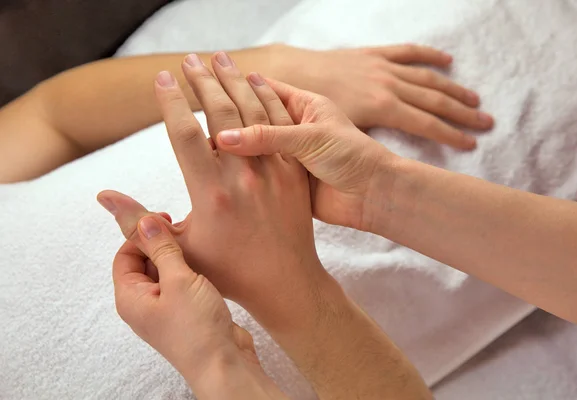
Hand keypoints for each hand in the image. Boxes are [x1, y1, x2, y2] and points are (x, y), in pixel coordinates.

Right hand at [98, 52, 328, 325]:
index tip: (162, 78)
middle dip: (203, 81)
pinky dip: (269, 100)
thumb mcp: (179, 248)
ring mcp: (273, 171)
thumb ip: (139, 222)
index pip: (185, 133)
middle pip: (220, 113)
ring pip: (253, 112)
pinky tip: (259, 82)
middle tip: (190, 59)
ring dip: (236, 81)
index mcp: (211, 192)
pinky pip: (281, 127)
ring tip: (221, 59)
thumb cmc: (228, 271)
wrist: (284, 283)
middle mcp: (242, 175)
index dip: (171, 102)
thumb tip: (103, 197)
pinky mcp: (294, 173)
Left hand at [109, 213, 286, 398]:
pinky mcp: (185, 312)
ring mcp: (165, 309)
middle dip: (161, 244)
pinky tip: (207, 266)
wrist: (224, 363)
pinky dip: (190, 271)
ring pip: (165, 272)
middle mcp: (143, 304)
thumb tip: (142, 220)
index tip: (165, 219)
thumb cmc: (196, 327)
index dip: (141, 234)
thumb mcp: (178, 279)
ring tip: (198, 248)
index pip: (125, 254)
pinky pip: (181, 284)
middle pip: (144, 262)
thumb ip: (161, 248)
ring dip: (178, 257)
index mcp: (130, 297)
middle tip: (184, 232)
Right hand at [215, 79, 396, 230]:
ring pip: (252, 143)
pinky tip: (218, 163)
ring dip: (231, 137)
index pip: (263, 88)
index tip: (208, 71)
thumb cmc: (353, 157)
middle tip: (197, 89)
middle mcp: (294, 128)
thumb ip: (267, 137)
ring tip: (200, 128)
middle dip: (227, 102)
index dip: (236, 80)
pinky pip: (258, 170)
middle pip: (254, 111)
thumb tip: (223, 138)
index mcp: (304, 106)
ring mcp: (289, 155)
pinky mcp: (286, 180)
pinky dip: (240, 167)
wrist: (373, 195)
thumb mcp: (310, 139)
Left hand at [274, 44, 493, 148]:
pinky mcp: (375, 55)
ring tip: (475, 100)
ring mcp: (383, 68)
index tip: (472, 144)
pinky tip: (446, 60)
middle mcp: (388, 85)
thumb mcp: (337, 134)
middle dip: (463, 112)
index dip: (451, 135)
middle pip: (435, 100)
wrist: (295, 74)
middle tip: (487, 122)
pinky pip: (407, 52)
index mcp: (382, 107)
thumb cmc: (312, 110)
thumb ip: (368, 146)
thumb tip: (381, 168)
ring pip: (427, 77)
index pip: (427, 124)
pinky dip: (429, 56)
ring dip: (454, 88)